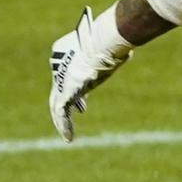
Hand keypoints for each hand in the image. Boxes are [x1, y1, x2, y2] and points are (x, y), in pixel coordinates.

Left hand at [47, 4, 132, 142]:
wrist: (100, 45)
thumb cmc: (109, 42)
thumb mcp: (113, 46)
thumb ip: (114, 53)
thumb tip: (125, 54)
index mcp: (67, 55)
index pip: (68, 76)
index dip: (75, 91)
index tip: (82, 105)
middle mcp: (60, 68)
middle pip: (60, 90)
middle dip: (66, 104)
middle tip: (73, 118)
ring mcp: (60, 80)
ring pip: (57, 104)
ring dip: (61, 120)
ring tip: (67, 135)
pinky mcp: (64, 92)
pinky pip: (61, 112)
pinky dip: (64, 125)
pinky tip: (68, 138)